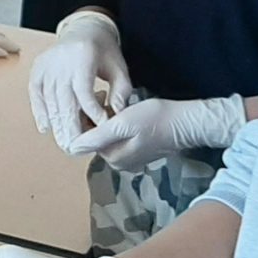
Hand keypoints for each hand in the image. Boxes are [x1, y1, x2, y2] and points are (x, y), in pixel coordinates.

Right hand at [28, 9, 133, 149]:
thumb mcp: (119, 67)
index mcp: (82, 58)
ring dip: (56, 125)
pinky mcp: (37, 70)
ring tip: (64, 144)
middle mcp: (60, 62)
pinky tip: (45, 128)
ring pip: (49, 101)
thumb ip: (121, 91)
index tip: (101, 129)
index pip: (84, 93)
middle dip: (71, 127)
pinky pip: (36, 95)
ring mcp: (46, 66)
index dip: (92, 113)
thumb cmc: (104, 51)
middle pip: (63, 100)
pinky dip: (40, 112)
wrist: (83, 29)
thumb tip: (117, 115)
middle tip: (77, 149)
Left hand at [68, 94, 246, 171]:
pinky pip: (117, 137)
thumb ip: (97, 137)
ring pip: (105, 135)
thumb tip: (72, 146)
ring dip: (104, 117)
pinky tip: (122, 109)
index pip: (85, 138)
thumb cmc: (156, 119)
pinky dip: (115, 122)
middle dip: (94, 116)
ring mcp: (129, 158)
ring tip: (113, 99)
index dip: (84, 116)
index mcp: (112, 157)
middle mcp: (118, 162)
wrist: (185, 123)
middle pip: (94, 138)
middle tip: (104, 95)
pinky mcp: (137, 151)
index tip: (93, 98)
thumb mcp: (123, 124)